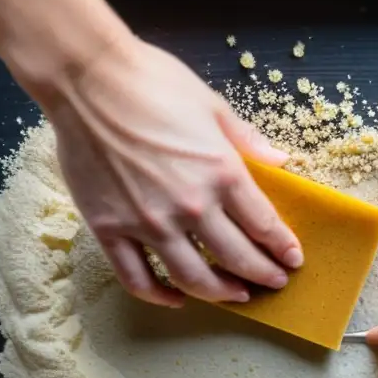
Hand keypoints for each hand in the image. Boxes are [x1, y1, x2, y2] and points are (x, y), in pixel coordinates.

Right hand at [46, 37, 303, 306]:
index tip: (293, 259)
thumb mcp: (211, 105)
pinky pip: (137, 278)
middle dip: (262, 275)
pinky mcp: (110, 229)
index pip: (264, 225)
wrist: (85, 79)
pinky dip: (159, 296)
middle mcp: (190, 205)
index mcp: (221, 173)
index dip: (282, 247)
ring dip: (221, 293)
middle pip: (237, 258)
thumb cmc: (150, 81)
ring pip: (193, 278)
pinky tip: (175, 298)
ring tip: (236, 295)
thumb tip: (281, 161)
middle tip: (274, 283)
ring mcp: (148, 222)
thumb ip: (246, 140)